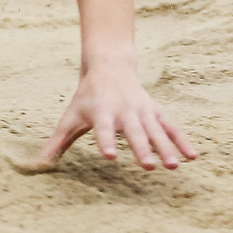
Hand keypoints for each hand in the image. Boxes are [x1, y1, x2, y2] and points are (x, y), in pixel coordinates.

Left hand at [36, 60, 195, 169]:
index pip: (103, 129)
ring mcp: (143, 111)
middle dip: (142, 148)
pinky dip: (183, 140)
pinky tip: (193, 157)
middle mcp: (125, 111)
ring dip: (166, 147)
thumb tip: (39, 164)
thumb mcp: (71, 116)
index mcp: (102, 112)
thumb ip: (58, 141)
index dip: (106, 141)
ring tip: (174, 167)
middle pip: (134, 132)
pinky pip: (172, 127)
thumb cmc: (87, 97)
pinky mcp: (156, 111)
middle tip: (149, 167)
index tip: (108, 156)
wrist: (110, 66)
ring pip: (156, 131)